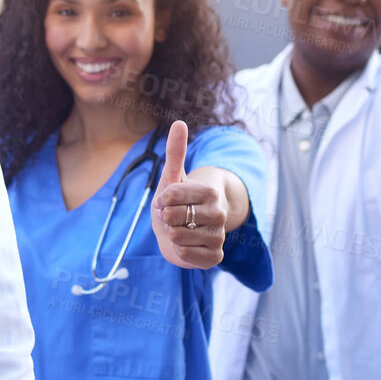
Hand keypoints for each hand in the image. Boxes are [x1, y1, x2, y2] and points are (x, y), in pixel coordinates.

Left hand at [152, 121, 228, 269]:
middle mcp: (218, 213)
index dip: (161, 200)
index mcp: (209, 191)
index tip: (165, 200)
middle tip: (172, 217)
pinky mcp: (215, 257)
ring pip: (179, 237)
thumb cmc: (174, 202)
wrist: (178, 230)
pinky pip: (187, 256)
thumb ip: (176, 152)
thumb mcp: (171, 177)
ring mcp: (219, 236)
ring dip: (170, 235)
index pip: (172, 194)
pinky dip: (179, 252)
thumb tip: (179, 122)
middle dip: (164, 218)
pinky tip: (185, 245)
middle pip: (173, 217)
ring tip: (178, 230)